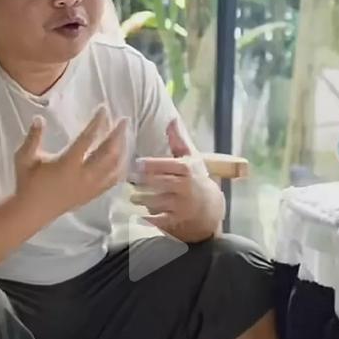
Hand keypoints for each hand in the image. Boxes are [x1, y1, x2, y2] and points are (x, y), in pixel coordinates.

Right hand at [15, 107, 128, 223]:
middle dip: (117, 134)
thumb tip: (39, 118)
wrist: (32, 211)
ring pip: (113, 166)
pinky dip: (120, 168)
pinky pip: (112, 181)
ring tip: (124, 136)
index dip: (97, 122)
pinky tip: (123, 159)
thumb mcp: (24, 157)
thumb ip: (33, 137)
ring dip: (121, 149)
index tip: (103, 109)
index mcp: (67, 164)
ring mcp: (90, 186)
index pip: (87, 138)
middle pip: (108, 152)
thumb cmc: (27, 182)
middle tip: (124, 120)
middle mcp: (83, 175)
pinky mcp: (92, 194)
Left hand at [131, 118, 215, 233]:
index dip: (150, 164)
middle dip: (144, 181)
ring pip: (158, 201)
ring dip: (143, 200)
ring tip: (132, 197)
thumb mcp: (190, 158)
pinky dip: (148, 219)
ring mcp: (180, 204)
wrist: (209, 207)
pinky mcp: (176, 219)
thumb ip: (178, 140)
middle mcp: (184, 186)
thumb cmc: (195, 178)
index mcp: (186, 169)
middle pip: (160, 183)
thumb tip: (171, 119)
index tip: (136, 163)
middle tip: (128, 179)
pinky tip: (137, 216)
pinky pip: (159, 219)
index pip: (167, 165)